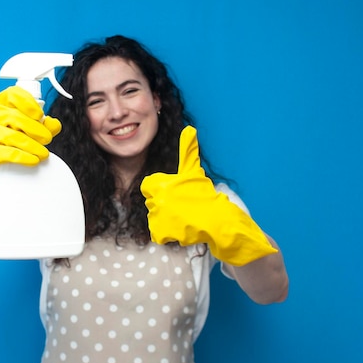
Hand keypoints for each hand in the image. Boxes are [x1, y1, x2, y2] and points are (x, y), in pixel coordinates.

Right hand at [0, 86, 61, 209]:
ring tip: (43, 153)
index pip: (13, 94)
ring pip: (13, 137)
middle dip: (37, 130)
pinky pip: (8, 154)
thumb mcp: (21, 129)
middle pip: (16, 118)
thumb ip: (40, 125)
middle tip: (47, 139)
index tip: (39, 115)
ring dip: (34, 146)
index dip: (28, 103)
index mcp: (0, 105)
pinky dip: (24, 157)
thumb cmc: (3, 143)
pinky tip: (33, 160)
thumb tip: (54, 124)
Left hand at [140, 126, 276, 265]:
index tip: (174, 192)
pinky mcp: (160, 234)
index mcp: (158, 185)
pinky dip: (167, 233)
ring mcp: (156, 218)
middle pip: (152, 202)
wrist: (215, 220)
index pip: (148, 185)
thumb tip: (190, 128)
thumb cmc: (204, 193)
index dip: (160, 188)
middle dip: (164, 203)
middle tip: (182, 205)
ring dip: (166, 218)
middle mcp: (154, 201)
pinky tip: (180, 227)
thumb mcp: (193, 170)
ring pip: (155, 217)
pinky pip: (158, 233)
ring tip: (182, 216)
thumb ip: (188, 149)